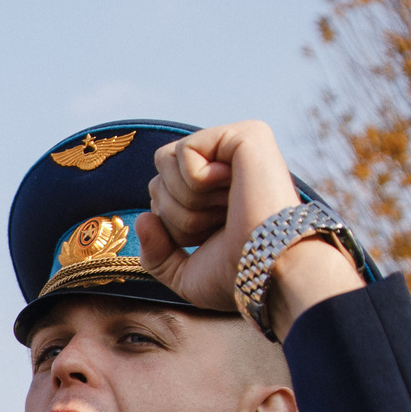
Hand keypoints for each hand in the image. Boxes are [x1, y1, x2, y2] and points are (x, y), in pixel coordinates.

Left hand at [134, 120, 362, 334]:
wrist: (269, 271)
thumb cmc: (236, 277)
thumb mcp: (185, 274)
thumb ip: (156, 255)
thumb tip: (142, 217)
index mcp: (215, 193)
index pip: (159, 194)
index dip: (173, 225)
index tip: (211, 238)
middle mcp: (227, 165)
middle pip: (157, 179)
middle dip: (178, 213)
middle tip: (220, 223)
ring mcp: (238, 147)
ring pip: (164, 161)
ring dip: (187, 200)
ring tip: (228, 207)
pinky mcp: (246, 134)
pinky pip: (184, 150)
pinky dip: (197, 181)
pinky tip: (234, 188)